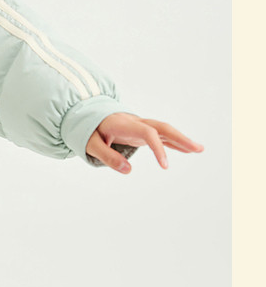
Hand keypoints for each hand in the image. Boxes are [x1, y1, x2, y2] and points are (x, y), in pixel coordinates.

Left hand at [86, 112, 203, 173]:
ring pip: (165, 131)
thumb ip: (107, 156)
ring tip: (200, 149)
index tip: (165, 166)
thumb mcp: (91, 144)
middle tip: (198, 149)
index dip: (158, 149)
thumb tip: (128, 170)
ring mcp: (140, 126)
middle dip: (181, 138)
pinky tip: (186, 150)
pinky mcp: (141, 132)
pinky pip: (161, 137)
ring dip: (182, 139)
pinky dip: (174, 143)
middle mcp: (137, 123)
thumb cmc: (89, 130)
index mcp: (125, 125)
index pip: (148, 133)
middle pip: (163, 127)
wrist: (87, 116)